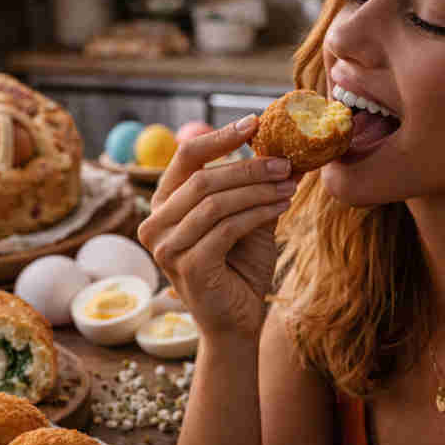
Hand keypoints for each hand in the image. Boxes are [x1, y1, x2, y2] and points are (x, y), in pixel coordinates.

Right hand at [137, 116, 296, 343]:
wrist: (238, 322)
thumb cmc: (240, 269)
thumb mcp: (249, 218)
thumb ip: (258, 187)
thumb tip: (289, 149)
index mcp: (164, 205)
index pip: (186, 157)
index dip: (220, 137)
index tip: (254, 123)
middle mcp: (155, 224)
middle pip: (202, 178)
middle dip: (249, 167)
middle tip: (286, 163)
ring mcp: (166, 247)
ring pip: (214, 202)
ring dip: (258, 190)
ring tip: (290, 187)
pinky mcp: (187, 265)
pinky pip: (225, 227)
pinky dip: (257, 213)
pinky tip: (281, 208)